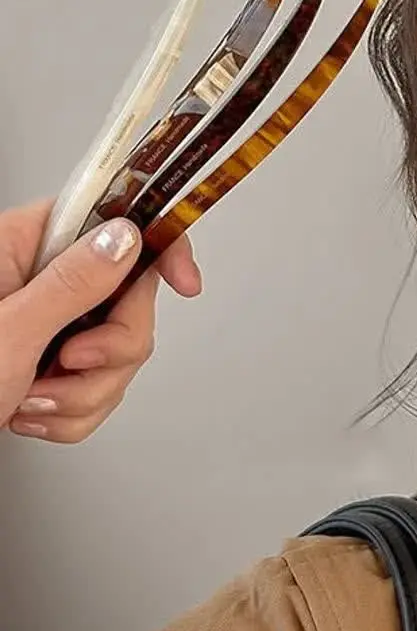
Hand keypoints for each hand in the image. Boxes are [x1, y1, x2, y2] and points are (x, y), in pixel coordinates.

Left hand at [0, 199, 201, 441]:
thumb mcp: (6, 333)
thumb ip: (72, 283)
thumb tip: (126, 237)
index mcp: (24, 247)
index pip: (115, 219)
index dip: (160, 246)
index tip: (184, 282)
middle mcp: (40, 279)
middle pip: (129, 297)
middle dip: (110, 349)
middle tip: (68, 364)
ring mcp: (48, 323)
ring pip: (119, 350)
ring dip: (84, 391)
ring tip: (32, 398)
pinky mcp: (51, 363)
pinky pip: (99, 387)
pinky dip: (72, 411)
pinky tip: (30, 412)